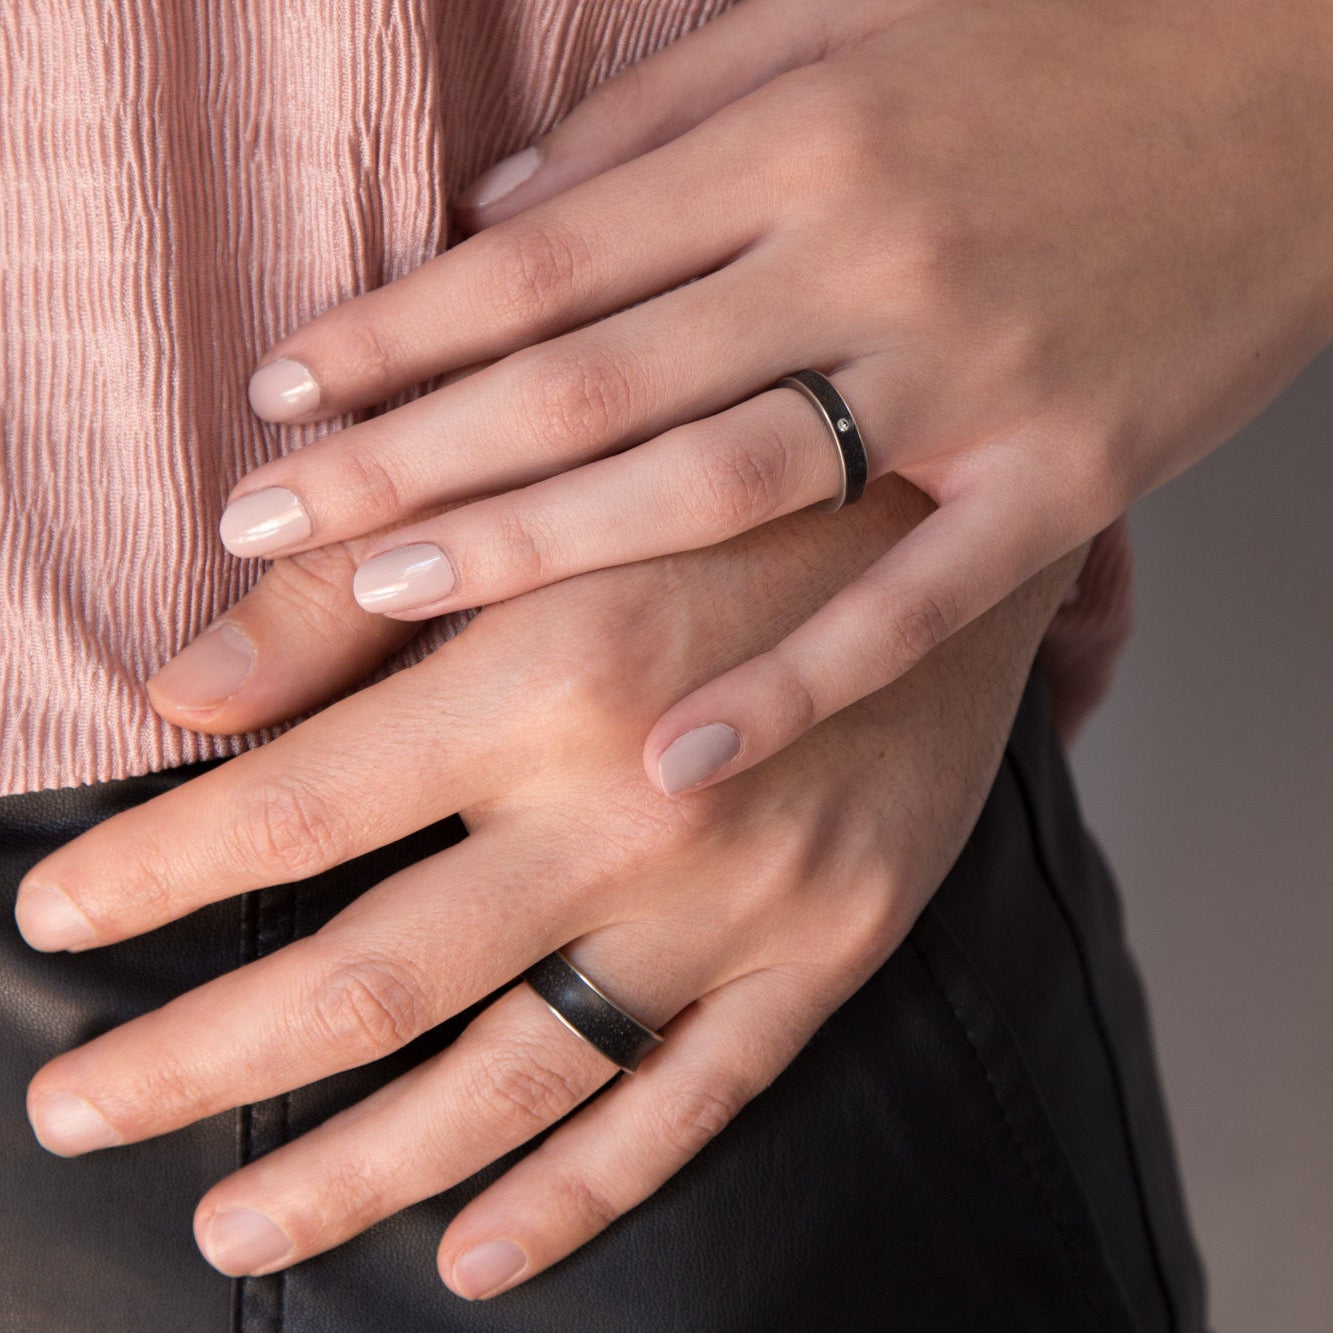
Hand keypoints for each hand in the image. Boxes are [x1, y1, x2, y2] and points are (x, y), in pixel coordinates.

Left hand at [16, 480, 1078, 1296]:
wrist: (948, 521)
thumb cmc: (731, 492)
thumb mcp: (547, 502)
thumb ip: (357, 596)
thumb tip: (183, 697)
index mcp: (555, 669)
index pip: (294, 806)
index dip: (152, 869)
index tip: (51, 912)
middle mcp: (641, 807)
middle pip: (375, 978)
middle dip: (202, 1057)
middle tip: (79, 1107)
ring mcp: (743, 905)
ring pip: (515, 1082)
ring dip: (357, 1168)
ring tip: (235, 1227)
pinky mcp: (828, 952)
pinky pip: (690, 1110)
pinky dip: (575, 1197)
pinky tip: (471, 1257)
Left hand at [212, 0, 1332, 792]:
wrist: (1300, 83)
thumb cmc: (1057, 58)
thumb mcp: (849, 33)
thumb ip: (668, 119)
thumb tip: (502, 212)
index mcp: (798, 137)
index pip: (545, 257)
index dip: (399, 330)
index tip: (282, 396)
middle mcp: (860, 254)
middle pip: (585, 373)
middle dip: (408, 453)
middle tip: (266, 522)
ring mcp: (966, 379)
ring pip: (711, 479)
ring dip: (536, 545)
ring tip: (385, 599)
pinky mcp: (1066, 482)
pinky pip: (911, 603)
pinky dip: (793, 683)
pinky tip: (670, 754)